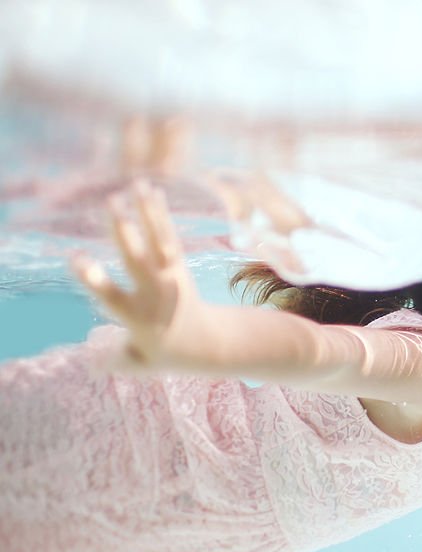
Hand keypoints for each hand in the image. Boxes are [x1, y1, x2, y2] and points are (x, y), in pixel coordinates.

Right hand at [70, 181, 210, 374]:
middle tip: (110, 204)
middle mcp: (156, 292)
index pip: (112, 296)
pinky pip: (168, 235)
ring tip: (135, 184)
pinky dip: (159, 213)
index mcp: (139, 317)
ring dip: (146, 212)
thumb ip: (116, 360)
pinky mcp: (179, 265)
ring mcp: (171, 276)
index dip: (94, 278)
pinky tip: (150, 190)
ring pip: (158, 240)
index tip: (77, 259)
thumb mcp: (140, 364)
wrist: (213, 343)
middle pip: (138, 258)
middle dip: (124, 231)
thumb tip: (92, 361)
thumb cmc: (167, 354)